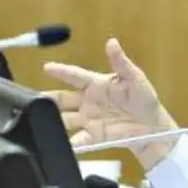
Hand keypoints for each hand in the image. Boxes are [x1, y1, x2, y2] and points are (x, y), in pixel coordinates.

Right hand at [44, 38, 177, 169]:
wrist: (152, 126)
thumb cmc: (144, 98)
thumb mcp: (134, 77)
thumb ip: (121, 62)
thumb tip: (112, 42)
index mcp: (96, 84)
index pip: (75, 76)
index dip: (61, 71)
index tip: (47, 68)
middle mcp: (88, 101)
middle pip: (62, 99)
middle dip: (48, 99)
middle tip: (35, 100)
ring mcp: (89, 119)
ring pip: (64, 119)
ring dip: (55, 121)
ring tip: (43, 122)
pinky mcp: (94, 136)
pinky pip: (79, 140)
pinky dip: (71, 143)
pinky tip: (65, 145)